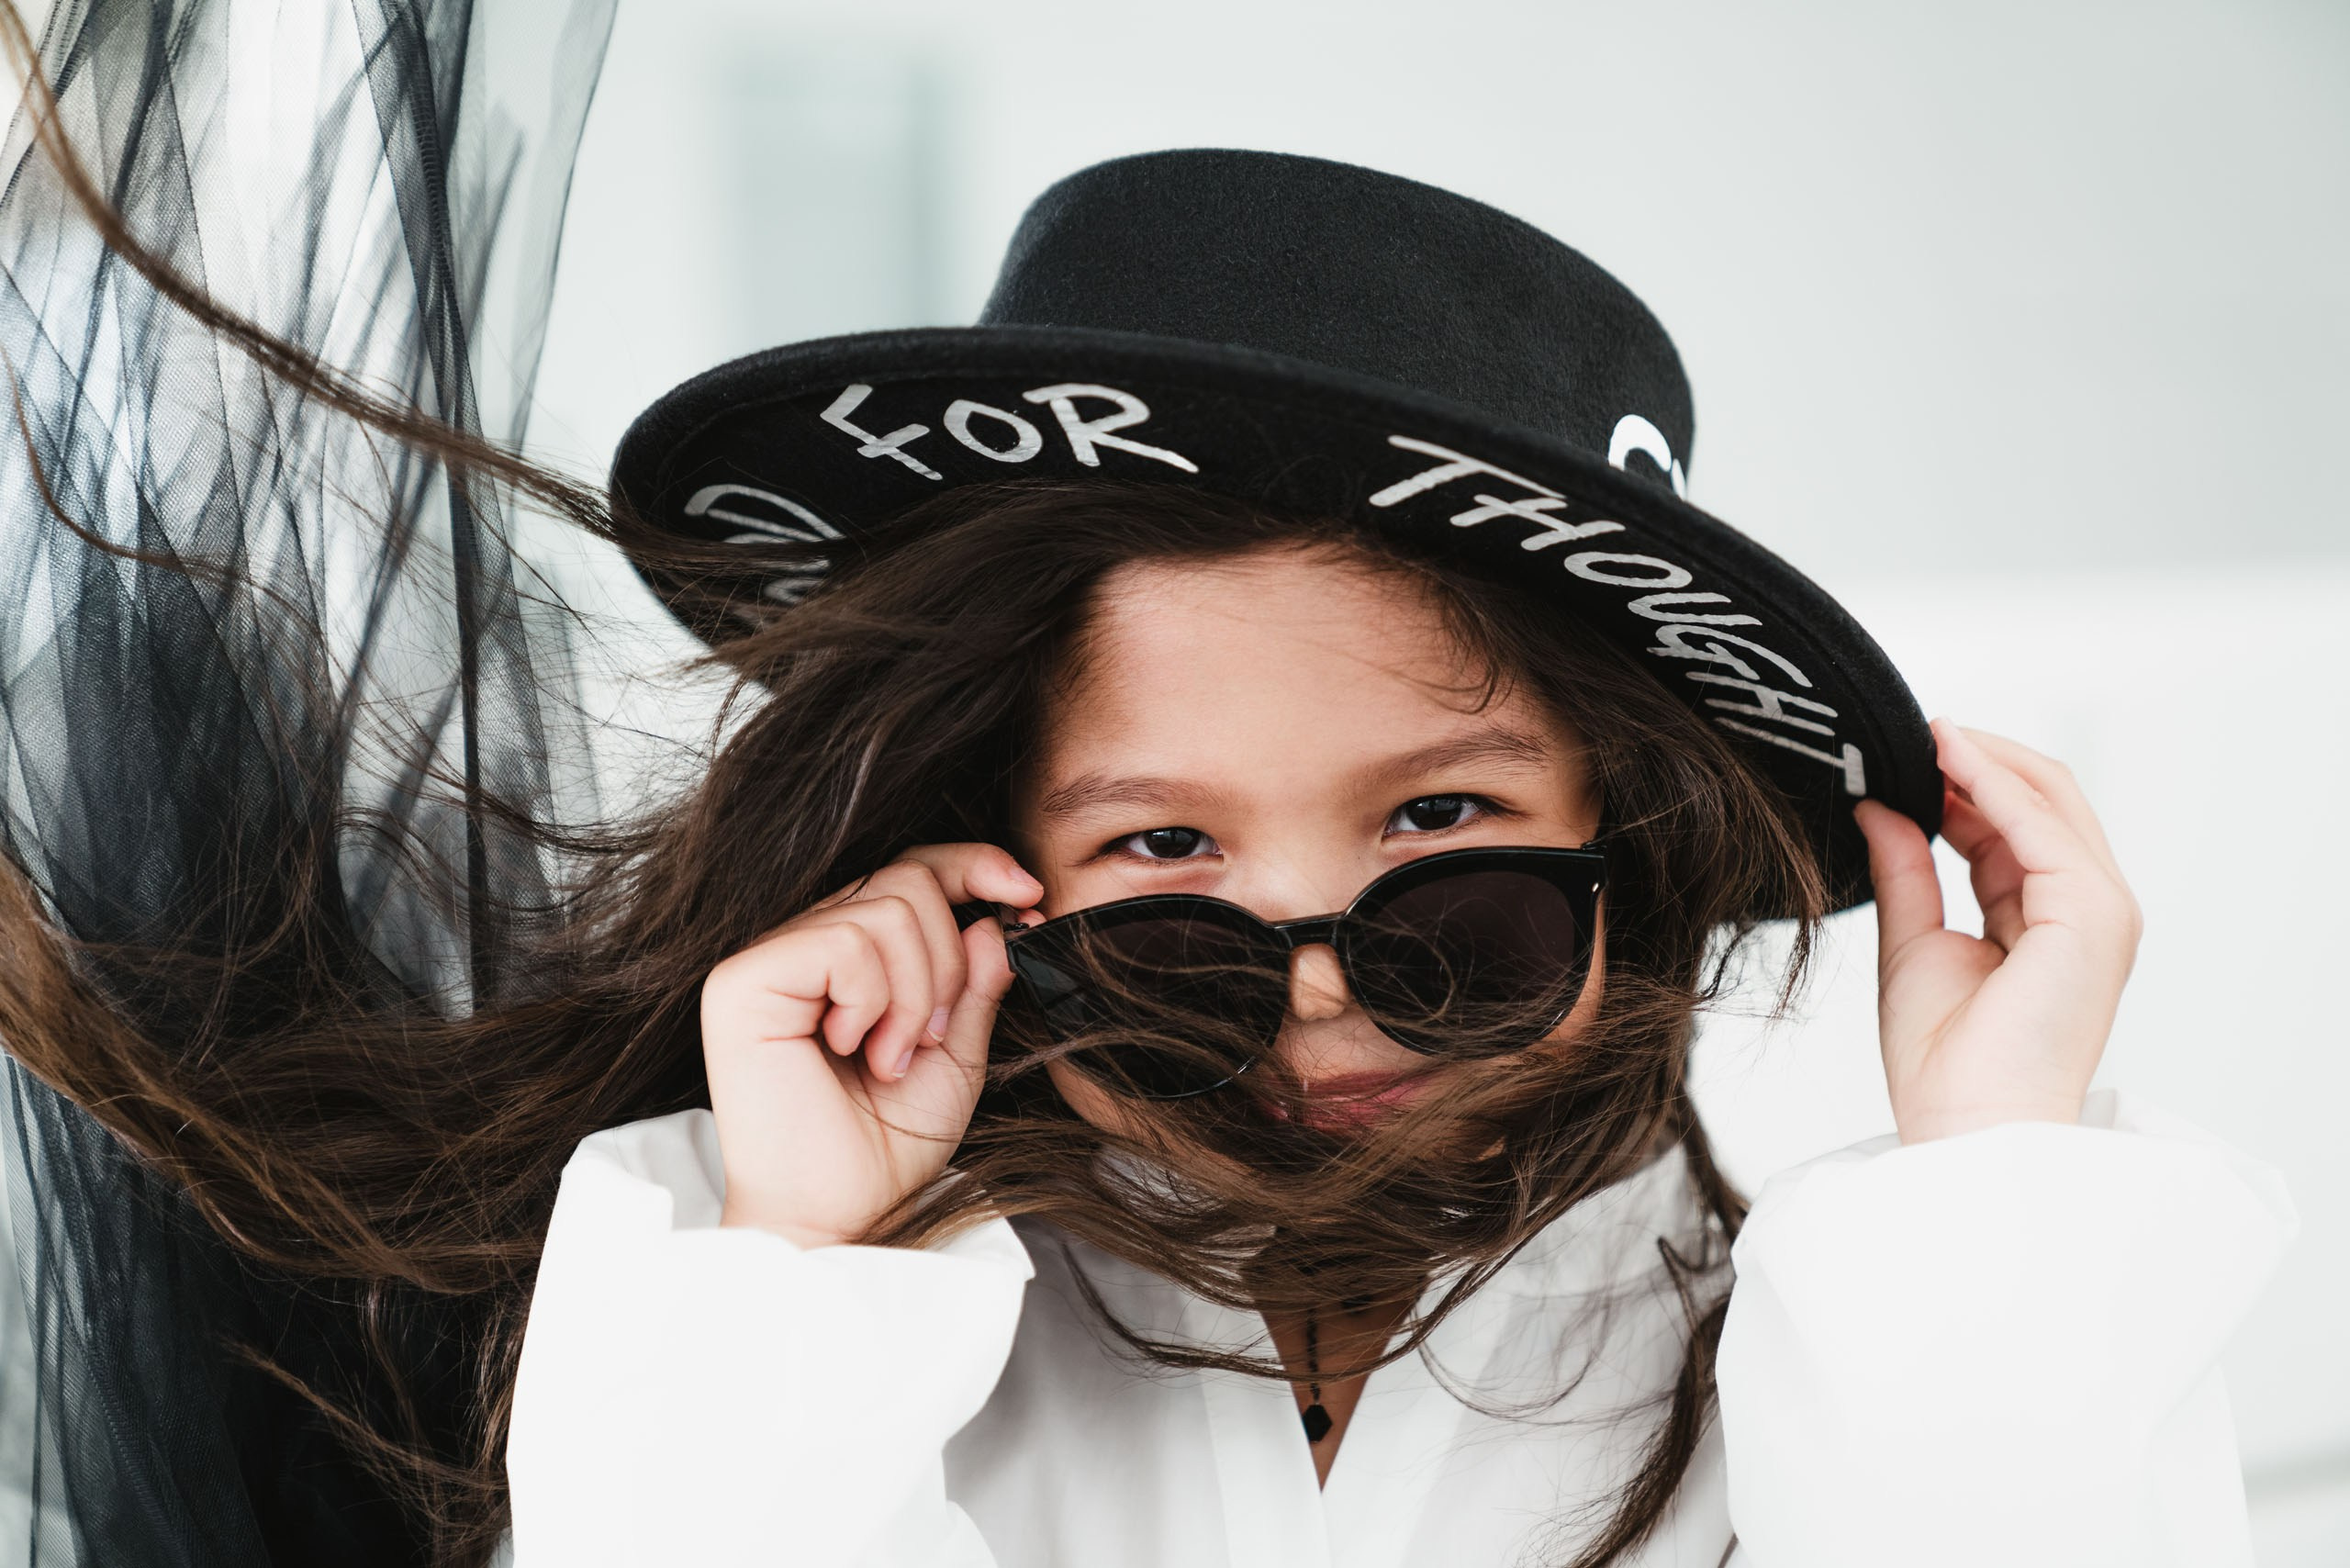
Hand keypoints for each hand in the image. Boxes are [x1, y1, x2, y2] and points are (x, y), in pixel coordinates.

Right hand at [700, 843, 1043, 1245]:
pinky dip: (873, 998)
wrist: (837, 1213)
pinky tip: (851, 1049)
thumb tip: (999, 918)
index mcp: (845, 955)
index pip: (911, 871)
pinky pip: (844, 938)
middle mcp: (800, 943)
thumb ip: (976, 981)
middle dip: (947, 961)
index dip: (974, 866)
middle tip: (929, 1038)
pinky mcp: (743, 979)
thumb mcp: (956, 1053)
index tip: (1029, 896)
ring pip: (885, 907)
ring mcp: (767, 958)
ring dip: (913, 993)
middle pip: (908, 880)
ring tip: (888, 1057)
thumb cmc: (885, 1145)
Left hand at [1854, 720, 2142, 1144]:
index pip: (2012, 826)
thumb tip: (1878, 809)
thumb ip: (1904, 871)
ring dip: (1984, 758)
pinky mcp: (2092, 914)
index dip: (1959, 783)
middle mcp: (2085, 909)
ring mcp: (2099, 910)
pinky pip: (2041, 824)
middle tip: (1909, 729)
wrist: (1965, 1128)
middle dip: (1976, 759)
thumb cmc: (1944, 1064)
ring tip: (1921, 732)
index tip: (1901, 755)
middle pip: (2042, 800)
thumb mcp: (1912, 942)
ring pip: (2050, 797)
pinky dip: (1993, 782)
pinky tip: (1945, 757)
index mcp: (2047, 919)